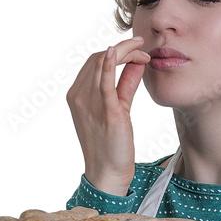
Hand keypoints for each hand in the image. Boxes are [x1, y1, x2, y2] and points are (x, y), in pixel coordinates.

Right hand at [65, 36, 150, 194]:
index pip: (93, 62)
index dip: (116, 52)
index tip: (136, 52)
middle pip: (96, 59)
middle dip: (122, 48)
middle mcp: (79, 97)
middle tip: (143, 49)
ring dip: (125, 52)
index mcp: (77, 96)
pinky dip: (110, 63)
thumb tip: (137, 63)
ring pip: (101, 63)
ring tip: (143, 52)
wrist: (108, 172)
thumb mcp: (118, 107)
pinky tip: (117, 51)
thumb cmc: (111, 144)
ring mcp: (89, 104)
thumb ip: (125, 84)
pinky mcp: (106, 111)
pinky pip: (104, 82)